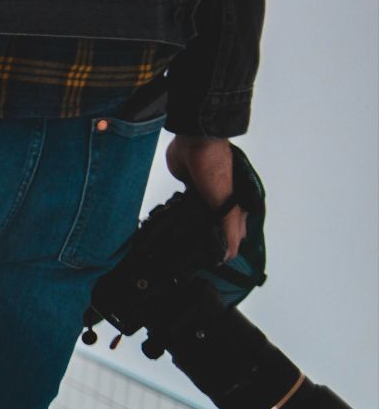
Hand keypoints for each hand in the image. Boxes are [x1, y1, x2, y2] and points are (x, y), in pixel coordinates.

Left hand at [165, 135, 246, 259]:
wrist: (196, 143)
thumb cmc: (217, 168)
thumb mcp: (226, 202)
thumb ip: (228, 227)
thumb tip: (230, 254)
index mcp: (236, 204)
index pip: (233, 234)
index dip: (225, 250)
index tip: (212, 265)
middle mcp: (222, 201)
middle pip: (215, 228)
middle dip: (205, 242)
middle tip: (190, 260)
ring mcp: (205, 195)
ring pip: (199, 219)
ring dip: (190, 231)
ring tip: (178, 248)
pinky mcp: (189, 188)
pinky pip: (185, 207)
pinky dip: (179, 216)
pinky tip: (171, 227)